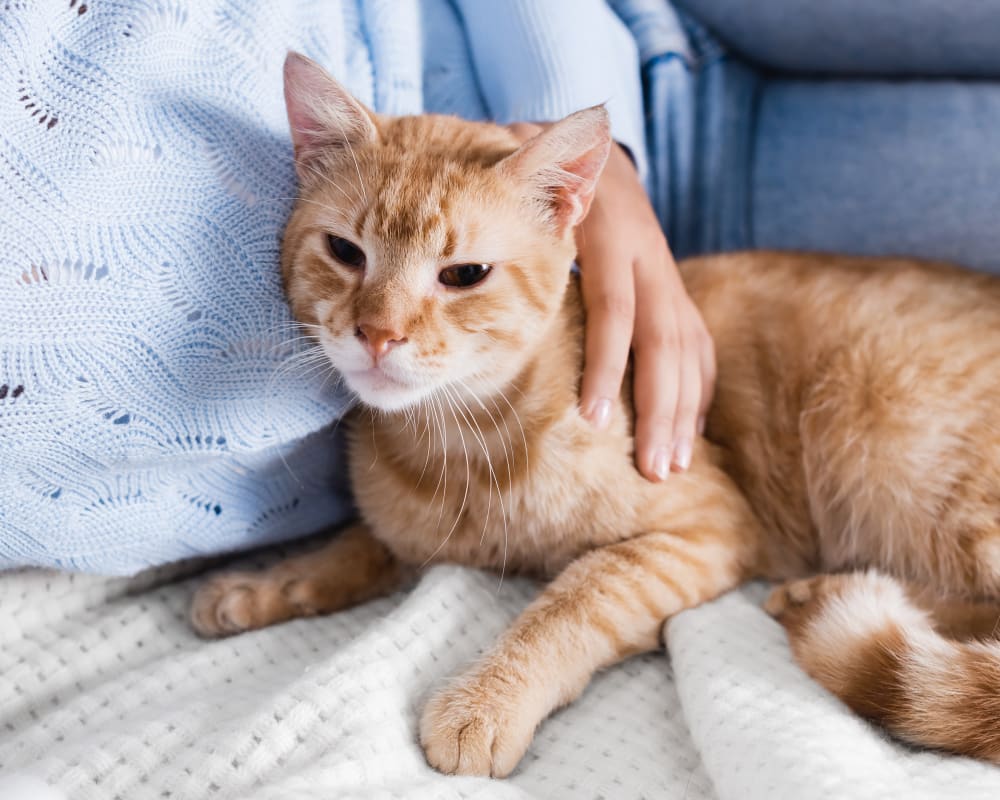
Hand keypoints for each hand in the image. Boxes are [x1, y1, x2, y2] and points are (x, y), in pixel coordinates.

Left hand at [509, 123, 715, 480]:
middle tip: (650, 468)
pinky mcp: (674, 287)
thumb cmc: (540, 179)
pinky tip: (689, 432)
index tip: (591, 420)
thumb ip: (502, 223)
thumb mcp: (522, 191)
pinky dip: (697, 390)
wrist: (593, 149)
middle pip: (664, 339)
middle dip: (659, 407)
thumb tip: (458, 255)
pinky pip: (698, 343)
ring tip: (670, 466)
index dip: (606, 364)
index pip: (614, 308)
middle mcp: (647, 255)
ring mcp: (666, 273)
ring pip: (688, 347)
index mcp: (609, 235)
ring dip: (682, 409)